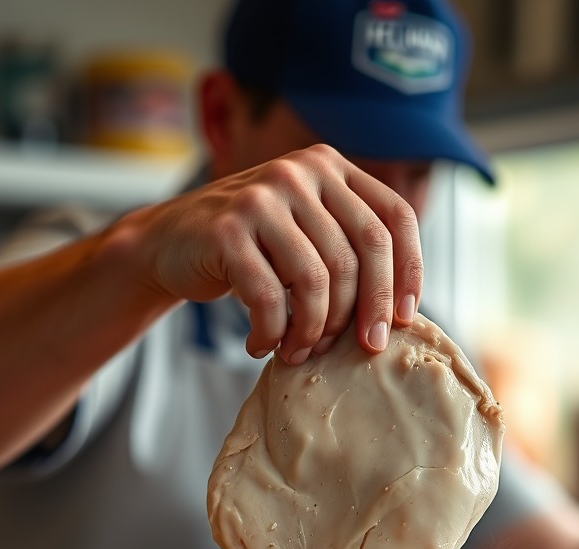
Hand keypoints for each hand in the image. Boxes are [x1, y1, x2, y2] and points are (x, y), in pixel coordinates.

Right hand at [134, 144, 423, 363]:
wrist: (169, 243)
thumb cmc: (250, 251)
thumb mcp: (305, 234)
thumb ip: (347, 247)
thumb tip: (400, 311)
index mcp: (329, 167)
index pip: (393, 217)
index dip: (409, 271)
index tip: (406, 320)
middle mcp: (299, 172)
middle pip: (361, 253)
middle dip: (367, 312)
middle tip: (362, 350)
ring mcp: (261, 197)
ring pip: (317, 280)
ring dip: (314, 330)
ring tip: (301, 351)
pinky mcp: (226, 229)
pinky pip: (269, 297)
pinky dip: (271, 333)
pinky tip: (263, 345)